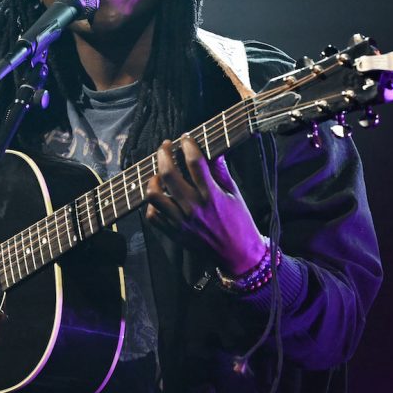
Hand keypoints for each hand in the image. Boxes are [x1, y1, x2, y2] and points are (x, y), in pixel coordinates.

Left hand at [145, 135, 266, 274]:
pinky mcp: (174, 233)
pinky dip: (153, 205)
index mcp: (211, 195)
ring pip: (154, 195)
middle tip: (165, 146)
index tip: (186, 137)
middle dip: (163, 154)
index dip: (187, 144)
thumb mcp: (234, 193)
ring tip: (158, 174)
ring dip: (153, 180)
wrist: (237, 255)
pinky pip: (153, 216)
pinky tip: (161, 197)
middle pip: (167, 174)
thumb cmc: (239, 221)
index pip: (194, 162)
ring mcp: (181, 222)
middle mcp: (193, 207)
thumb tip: (213, 149)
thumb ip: (220, 171)